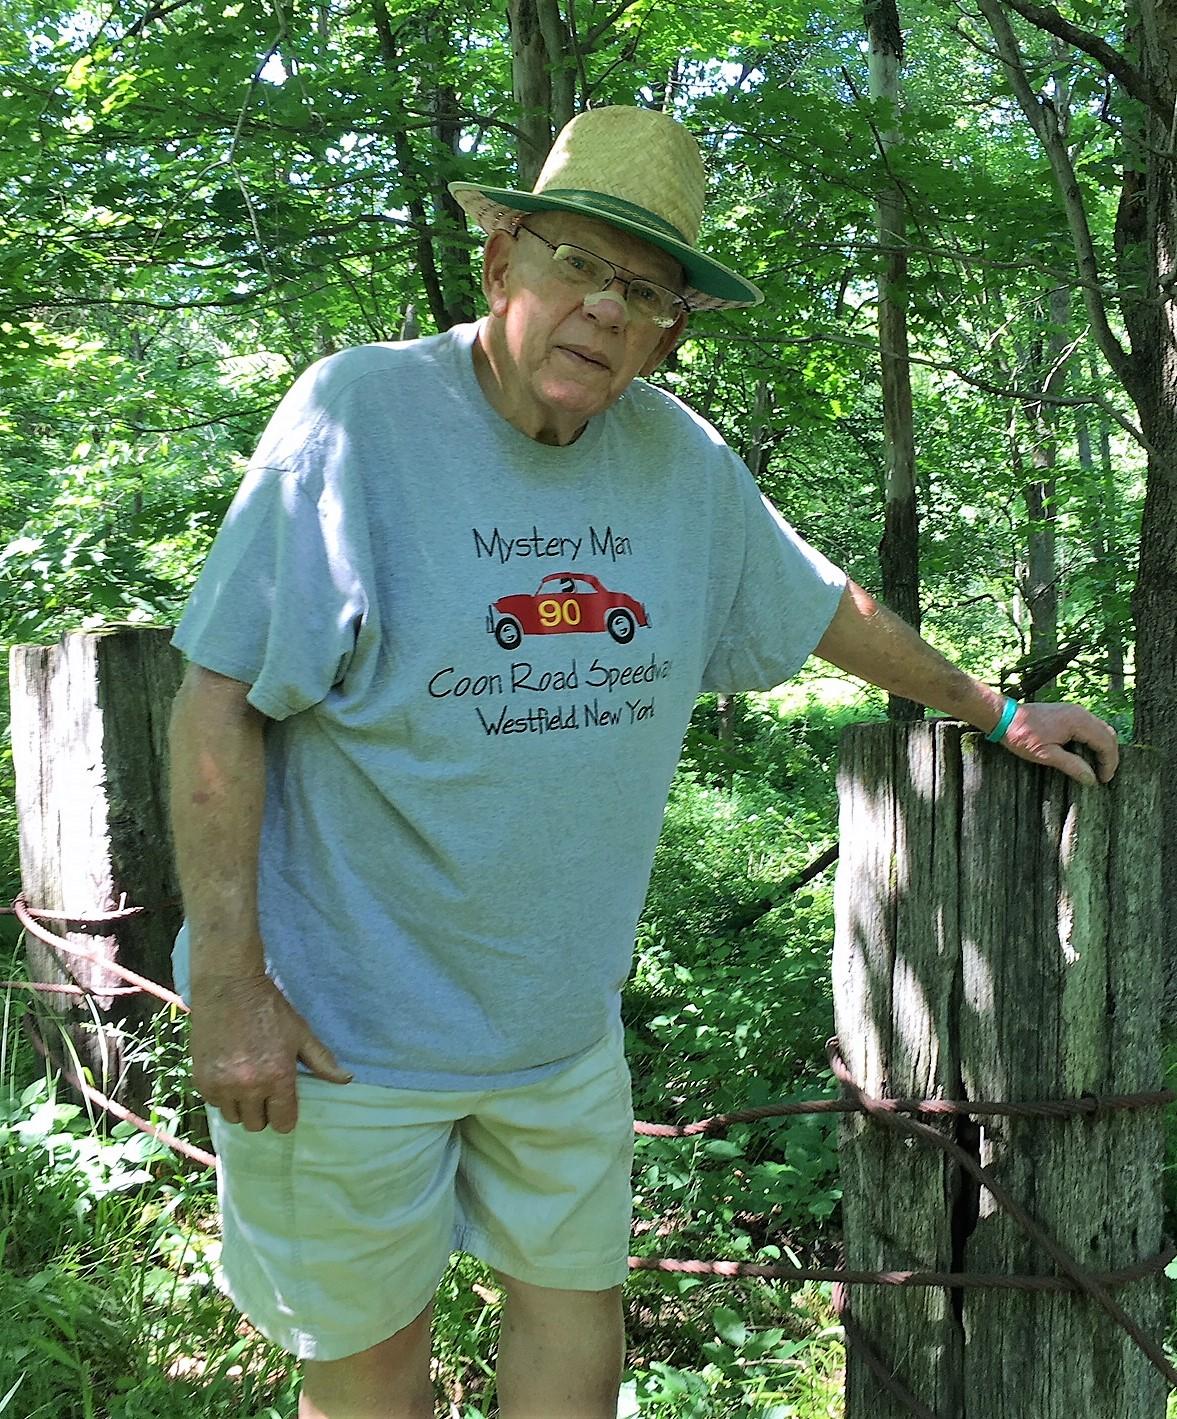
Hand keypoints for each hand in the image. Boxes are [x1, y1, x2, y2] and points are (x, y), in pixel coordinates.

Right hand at [190, 973, 351, 1132]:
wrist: (229, 988)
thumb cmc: (270, 1009)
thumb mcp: (300, 1033)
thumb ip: (322, 1061)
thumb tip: (346, 1080)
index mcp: (277, 1077)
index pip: (282, 1123)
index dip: (285, 1116)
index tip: (283, 1105)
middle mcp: (249, 1087)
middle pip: (256, 1124)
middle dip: (263, 1112)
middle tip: (264, 1091)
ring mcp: (222, 1085)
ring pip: (233, 1117)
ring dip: (241, 1106)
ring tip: (245, 1084)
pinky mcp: (201, 1079)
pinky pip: (212, 1103)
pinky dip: (221, 1095)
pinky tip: (228, 1075)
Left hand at [1000, 702, 1118, 786]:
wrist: (1004, 716)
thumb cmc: (1021, 735)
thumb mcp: (1045, 754)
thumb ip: (1071, 765)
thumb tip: (1091, 778)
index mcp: (1078, 721)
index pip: (1106, 742)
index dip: (1109, 762)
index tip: (1105, 780)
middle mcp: (1080, 712)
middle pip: (1108, 734)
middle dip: (1109, 755)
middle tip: (1105, 775)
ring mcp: (1074, 711)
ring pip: (1100, 729)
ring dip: (1103, 747)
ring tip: (1098, 767)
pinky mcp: (1068, 713)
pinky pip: (1090, 726)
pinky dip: (1094, 740)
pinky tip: (1088, 753)